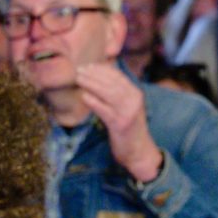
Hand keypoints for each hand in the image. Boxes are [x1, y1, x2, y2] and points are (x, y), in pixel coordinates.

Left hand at [77, 63, 162, 180]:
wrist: (138, 151)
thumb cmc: (128, 130)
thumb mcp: (125, 109)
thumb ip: (116, 95)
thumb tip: (98, 80)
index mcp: (135, 94)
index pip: (118, 77)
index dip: (102, 70)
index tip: (88, 66)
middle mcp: (134, 100)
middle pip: (112, 83)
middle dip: (94, 75)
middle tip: (79, 70)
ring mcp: (128, 112)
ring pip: (109, 93)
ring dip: (92, 84)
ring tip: (78, 79)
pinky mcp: (120, 124)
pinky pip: (105, 110)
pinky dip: (94, 102)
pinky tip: (84, 97)